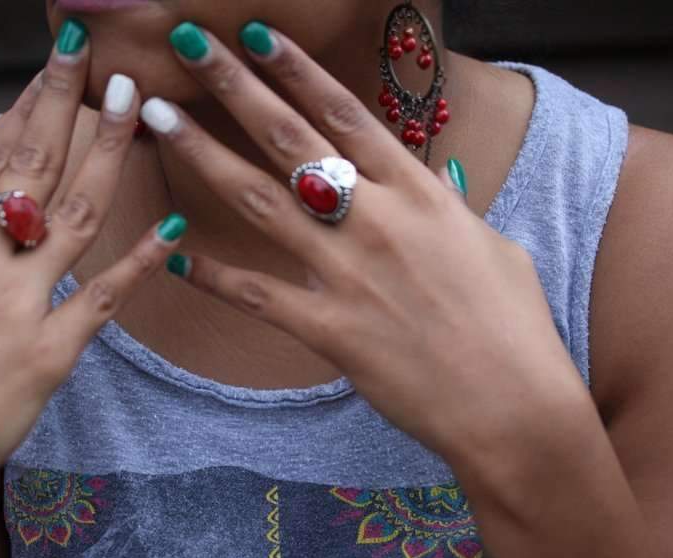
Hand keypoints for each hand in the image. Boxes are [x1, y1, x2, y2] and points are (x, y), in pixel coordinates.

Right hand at [0, 31, 186, 535]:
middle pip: (35, 165)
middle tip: (101, 60)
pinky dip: (142, 258)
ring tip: (137, 109)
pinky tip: (173, 226)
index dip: (28, 105)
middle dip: (71, 104)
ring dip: (109, 153)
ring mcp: (15, 303)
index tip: (55, 68)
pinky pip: (105, 294)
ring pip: (77, 211)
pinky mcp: (49, 352)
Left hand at [145, 22, 591, 466]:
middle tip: (190, 46)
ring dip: (205, 155)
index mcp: (420, 194)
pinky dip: (214, 277)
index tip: (257, 37)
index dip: (297, 71)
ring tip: (159, 120)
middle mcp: (377, 220)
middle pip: (292, 140)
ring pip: (261, 201)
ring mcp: (348, 273)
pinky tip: (175, 256)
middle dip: (235, 87)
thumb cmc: (513, 326)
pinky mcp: (329, 329)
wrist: (513, 406)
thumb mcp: (492, 246)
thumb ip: (453, 206)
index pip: (347, 114)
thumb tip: (442, 174)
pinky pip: (258, 295)